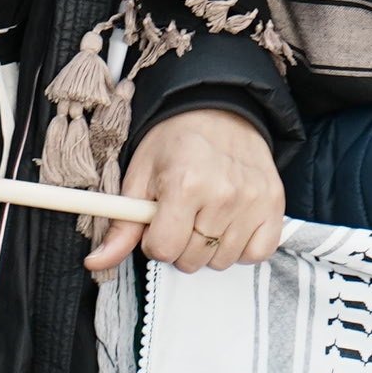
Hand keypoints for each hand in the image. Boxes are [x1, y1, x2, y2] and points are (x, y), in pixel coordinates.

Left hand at [88, 103, 285, 276]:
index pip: (163, 250)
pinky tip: (231, 223)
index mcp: (185, 184)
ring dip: (210, 246)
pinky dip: (242, 247)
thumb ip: (121, 225)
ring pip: (222, 261)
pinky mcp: (275, 204)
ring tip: (207, 213)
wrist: (220, 109)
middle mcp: (224, 194)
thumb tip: (96, 263)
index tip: (159, 219)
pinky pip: (256, 253)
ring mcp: (253, 200)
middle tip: (183, 214)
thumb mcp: (140, 176)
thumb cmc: (175, 142)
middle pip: (192, 259)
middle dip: (180, 244)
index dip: (154, 240)